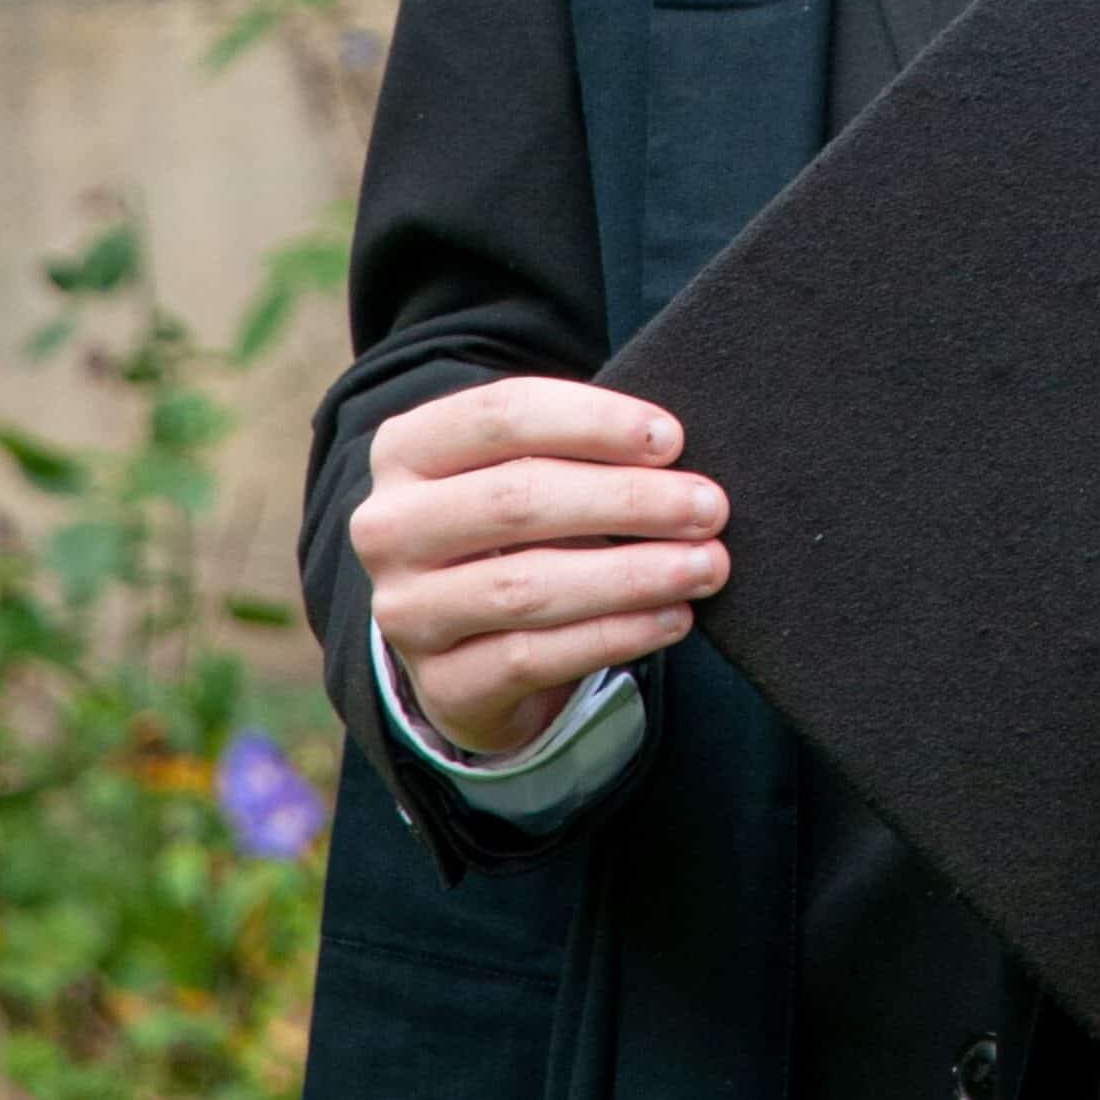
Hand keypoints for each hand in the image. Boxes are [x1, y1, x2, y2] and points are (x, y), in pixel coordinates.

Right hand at [351, 376, 728, 757]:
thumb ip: (580, 451)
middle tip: (710, 507)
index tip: (673, 441)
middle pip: (517, 499)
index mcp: (406, 449)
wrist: (461, 634)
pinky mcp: (440, 684)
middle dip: (628, 500)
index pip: (502, 414)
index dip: (595, 423)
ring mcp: (404, 612)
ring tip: (706, 565)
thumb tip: (677, 455)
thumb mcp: (524, 470)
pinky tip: (672, 617)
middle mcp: (390, 527)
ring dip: (633, 574)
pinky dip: (614, 635)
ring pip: (527, 587)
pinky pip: (534, 658)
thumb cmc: (514, 526)